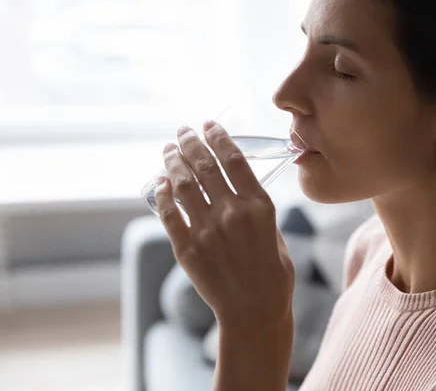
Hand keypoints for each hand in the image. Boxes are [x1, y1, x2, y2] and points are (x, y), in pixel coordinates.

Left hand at [154, 121, 294, 329]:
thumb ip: (255, 209)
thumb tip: (234, 188)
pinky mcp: (187, 248)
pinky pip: (169, 213)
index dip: (218, 136)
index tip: (208, 124)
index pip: (233, 159)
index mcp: (259, 206)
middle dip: (190, 142)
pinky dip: (162, 194)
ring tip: (169, 149)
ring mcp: (207, 230)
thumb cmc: (272, 275)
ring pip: (183, 184)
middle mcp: (232, 213)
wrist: (254, 311)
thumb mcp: (275, 233)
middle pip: (204, 165)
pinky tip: (161, 183)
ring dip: (173, 161)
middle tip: (182, 131)